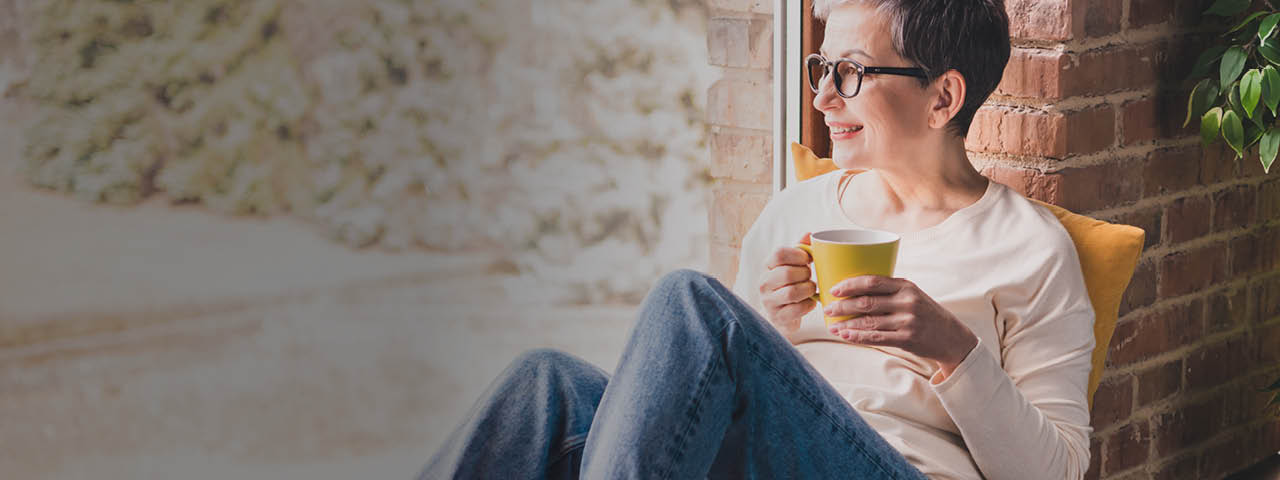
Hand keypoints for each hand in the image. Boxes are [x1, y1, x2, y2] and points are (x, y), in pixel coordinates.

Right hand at [758, 233, 817, 333]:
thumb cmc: (789, 284)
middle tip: (809, 276)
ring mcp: (769, 301)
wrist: (781, 315)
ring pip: (792, 292)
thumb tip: (810, 234)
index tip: (808, 259)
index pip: (779, 253)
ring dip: (808, 289)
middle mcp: (764, 283)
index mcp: (767, 266)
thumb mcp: (792, 265)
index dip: (798, 254)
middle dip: (805, 274)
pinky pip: (797, 309)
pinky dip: (809, 305)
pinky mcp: (778, 317)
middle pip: (787, 273)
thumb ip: (800, 249)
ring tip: (811, 288)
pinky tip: (810, 302)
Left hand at [825, 275, 977, 375]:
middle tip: (827, 308)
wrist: (951, 337)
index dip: (850, 284)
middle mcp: (907, 302)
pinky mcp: (906, 339)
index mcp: (906, 286)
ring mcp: (907, 321)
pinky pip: (876, 338)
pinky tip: (845, 335)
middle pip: (866, 302)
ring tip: (831, 325)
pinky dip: (857, 337)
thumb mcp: (912, 295)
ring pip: (868, 322)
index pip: (872, 281)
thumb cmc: (926, 313)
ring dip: (846, 324)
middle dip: (842, 305)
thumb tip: (854, 288)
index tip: (834, 289)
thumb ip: (889, 290)